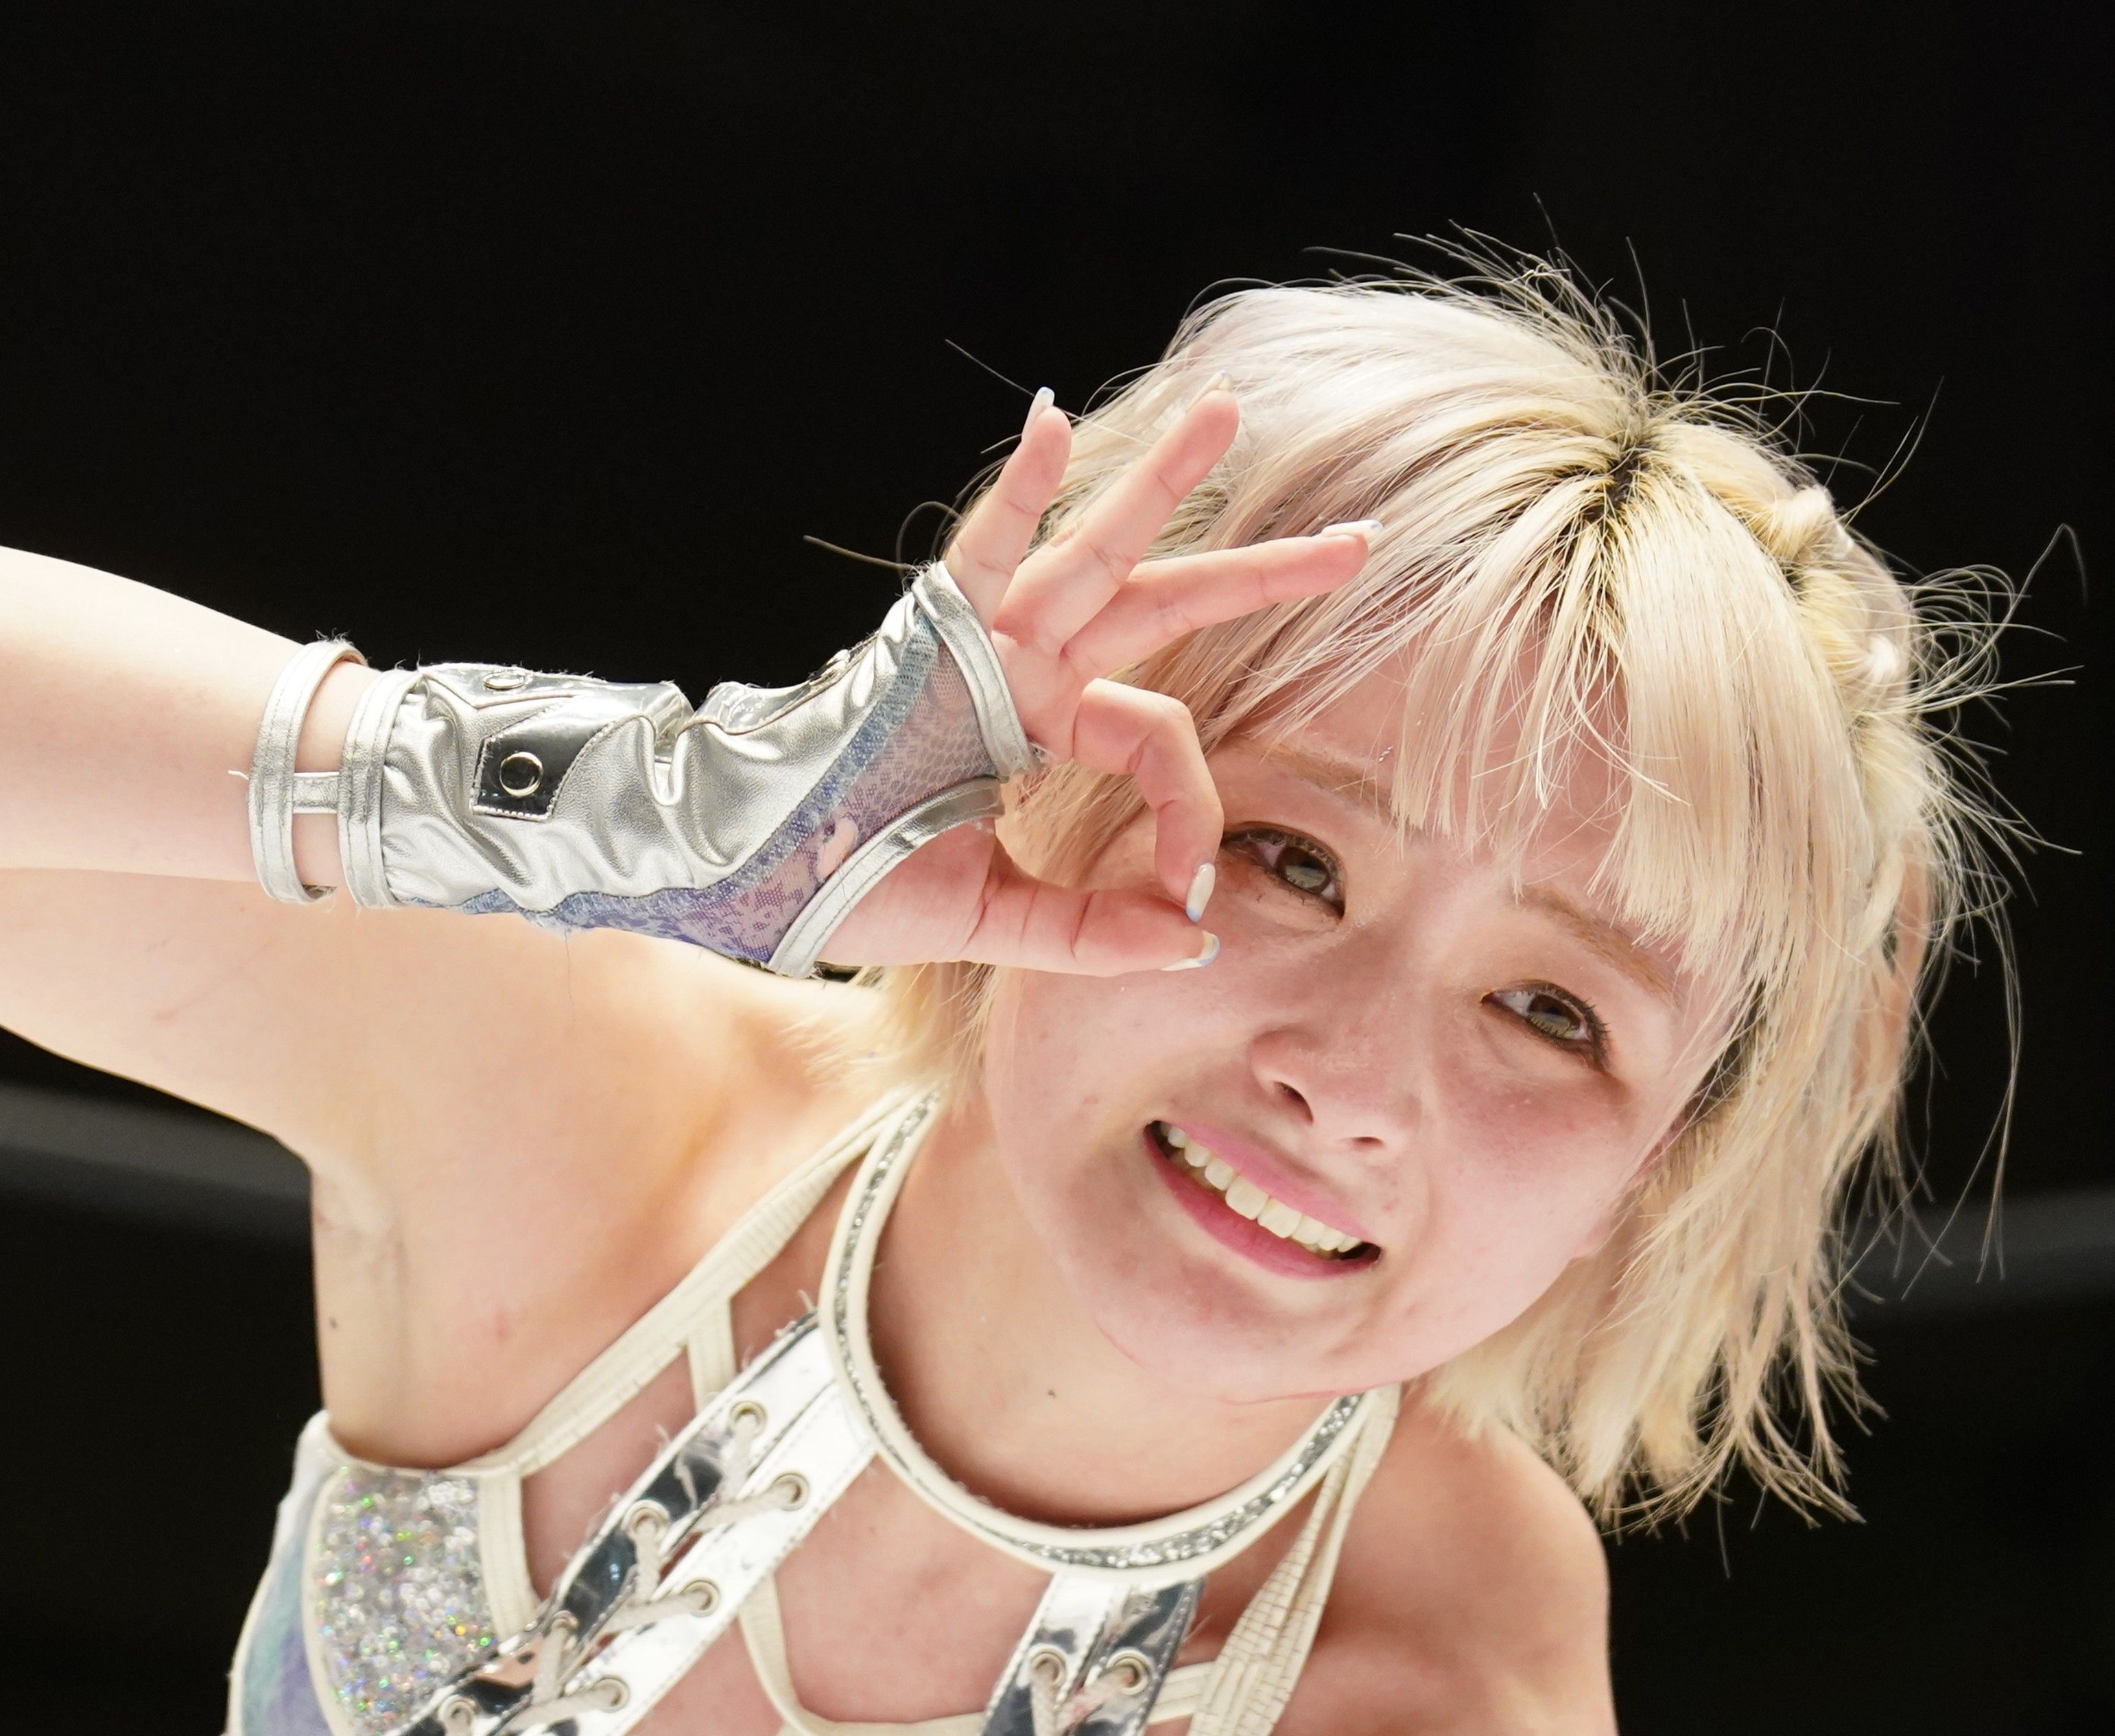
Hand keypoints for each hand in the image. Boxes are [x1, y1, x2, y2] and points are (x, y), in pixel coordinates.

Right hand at [817, 384, 1370, 973]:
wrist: (753, 877)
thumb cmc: (852, 887)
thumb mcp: (990, 923)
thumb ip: (1087, 932)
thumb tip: (1192, 943)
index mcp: (1039, 729)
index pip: (1157, 740)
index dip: (1192, 809)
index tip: (1185, 893)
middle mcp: (1023, 670)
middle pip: (1163, 605)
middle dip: (1261, 571)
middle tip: (1361, 543)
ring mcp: (981, 644)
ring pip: (1095, 557)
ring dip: (1163, 486)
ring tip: (1227, 414)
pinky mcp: (929, 635)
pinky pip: (981, 551)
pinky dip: (1016, 493)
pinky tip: (1051, 426)